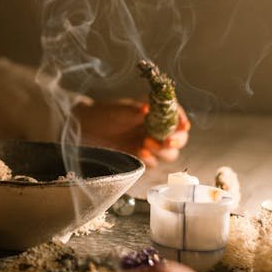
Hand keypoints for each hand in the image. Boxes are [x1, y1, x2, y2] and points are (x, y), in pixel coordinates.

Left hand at [74, 97, 189, 164]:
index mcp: (155, 111)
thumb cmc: (104, 113)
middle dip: (176, 140)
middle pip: (179, 138)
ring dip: (163, 152)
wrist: (87, 128)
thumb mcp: (119, 110)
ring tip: (145, 145)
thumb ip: (134, 111)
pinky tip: (140, 154)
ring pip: (169, 153)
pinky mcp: (142, 155)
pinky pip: (154, 163)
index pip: (176, 115)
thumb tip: (147, 109)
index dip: (183, 120)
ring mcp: (150, 142)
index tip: (183, 126)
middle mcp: (156, 127)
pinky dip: (150, 161)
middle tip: (166, 141)